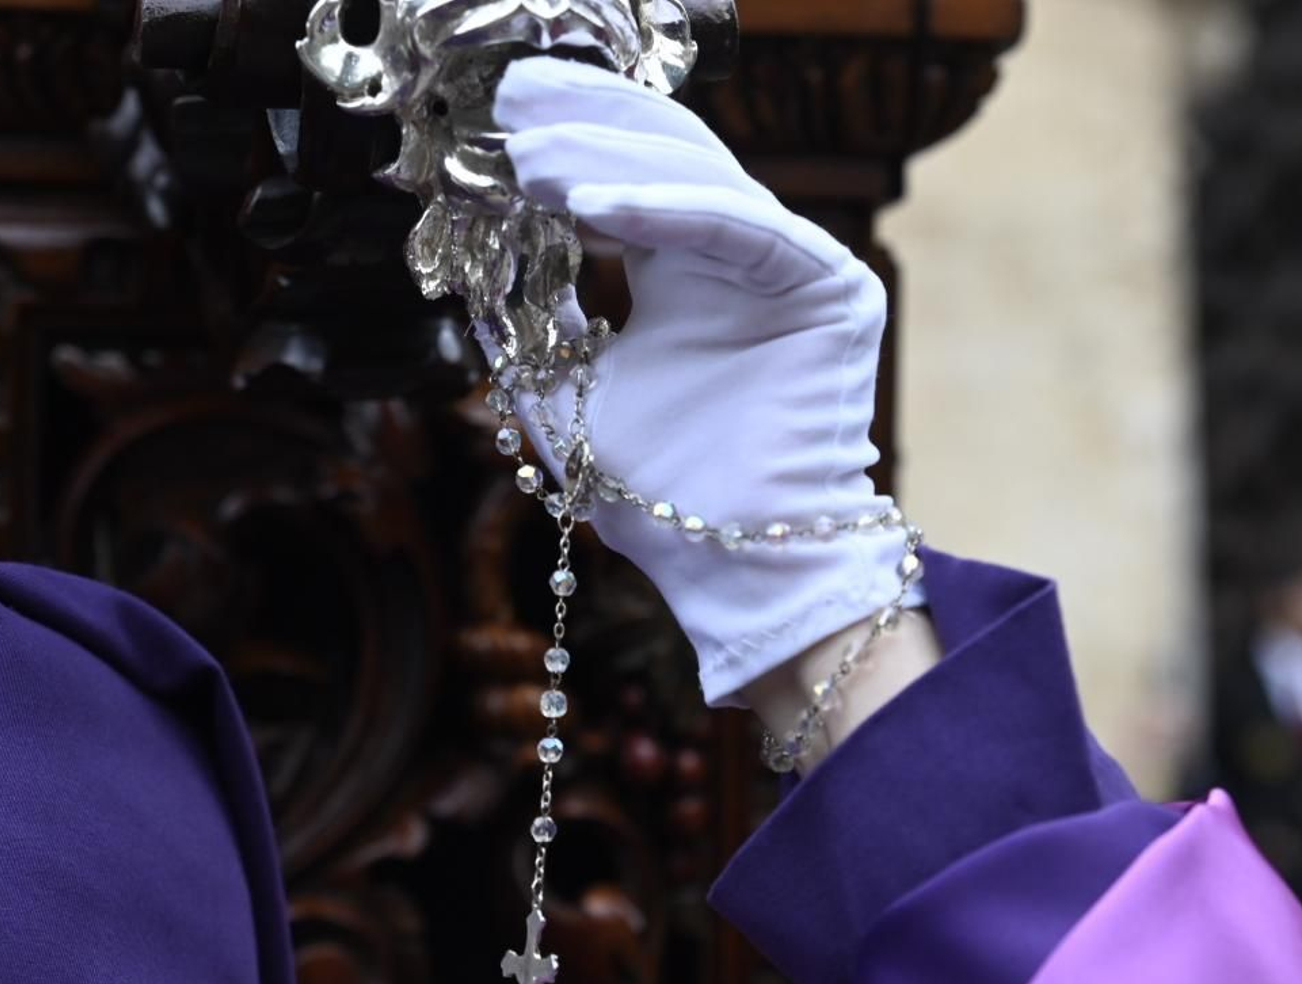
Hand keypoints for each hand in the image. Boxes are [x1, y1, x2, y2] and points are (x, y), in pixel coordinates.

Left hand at [495, 58, 920, 707]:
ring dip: (608, 160)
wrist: (728, 566)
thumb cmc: (654, 494)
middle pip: (664, 158)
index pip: (629, 179)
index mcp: (686, 275)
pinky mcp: (830, 287)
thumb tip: (470, 255)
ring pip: (698, 181)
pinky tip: (589, 203)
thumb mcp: (564, 391)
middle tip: (511, 98)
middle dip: (584, 122)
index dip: (567, 143)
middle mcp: (742, 259)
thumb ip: (530, 322)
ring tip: (528, 156)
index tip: (491, 126)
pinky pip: (738, 229)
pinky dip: (664, 210)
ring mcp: (792, 266)